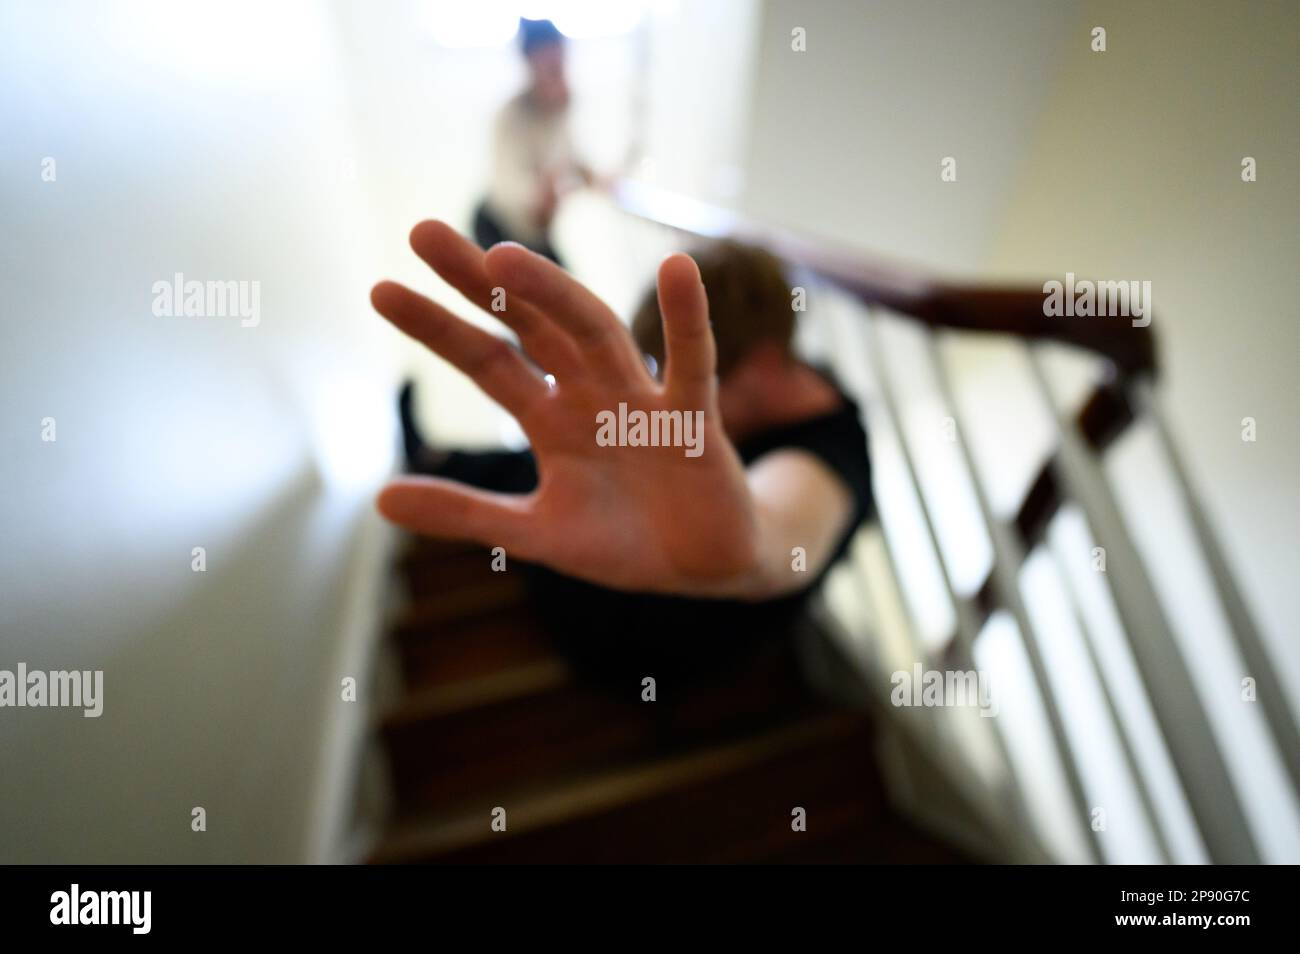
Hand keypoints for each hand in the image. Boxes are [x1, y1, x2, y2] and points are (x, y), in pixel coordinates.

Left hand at [370, 221, 763, 596]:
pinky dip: (686, 320)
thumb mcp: (535, 534)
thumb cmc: (620, 543)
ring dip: (553, 293)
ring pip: (595, 332)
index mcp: (551, 420)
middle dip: (481, 282)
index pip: (487, 361)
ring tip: (503, 257)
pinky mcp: (694, 420)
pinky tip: (677, 270)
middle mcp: (589, 395)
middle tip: (423, 231)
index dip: (438, 328)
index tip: (381, 289)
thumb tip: (380, 498)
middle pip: (531, 325)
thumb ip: (466, 515)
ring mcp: (640, 400)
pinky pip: (692, 363)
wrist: (699, 570)